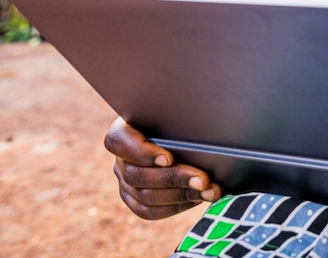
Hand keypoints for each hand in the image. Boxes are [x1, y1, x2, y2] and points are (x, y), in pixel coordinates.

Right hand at [104, 117, 221, 218]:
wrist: (181, 135)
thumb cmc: (179, 119)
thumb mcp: (176, 114)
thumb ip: (178, 122)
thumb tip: (202, 130)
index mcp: (122, 131)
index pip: (118, 142)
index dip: (141, 153)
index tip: (168, 158)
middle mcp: (120, 159)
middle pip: (136, 175)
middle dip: (173, 179)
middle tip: (203, 180)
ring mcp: (125, 183)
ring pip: (145, 197)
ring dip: (182, 195)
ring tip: (209, 190)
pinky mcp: (136, 201)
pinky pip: (151, 211)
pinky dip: (178, 206)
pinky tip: (199, 198)